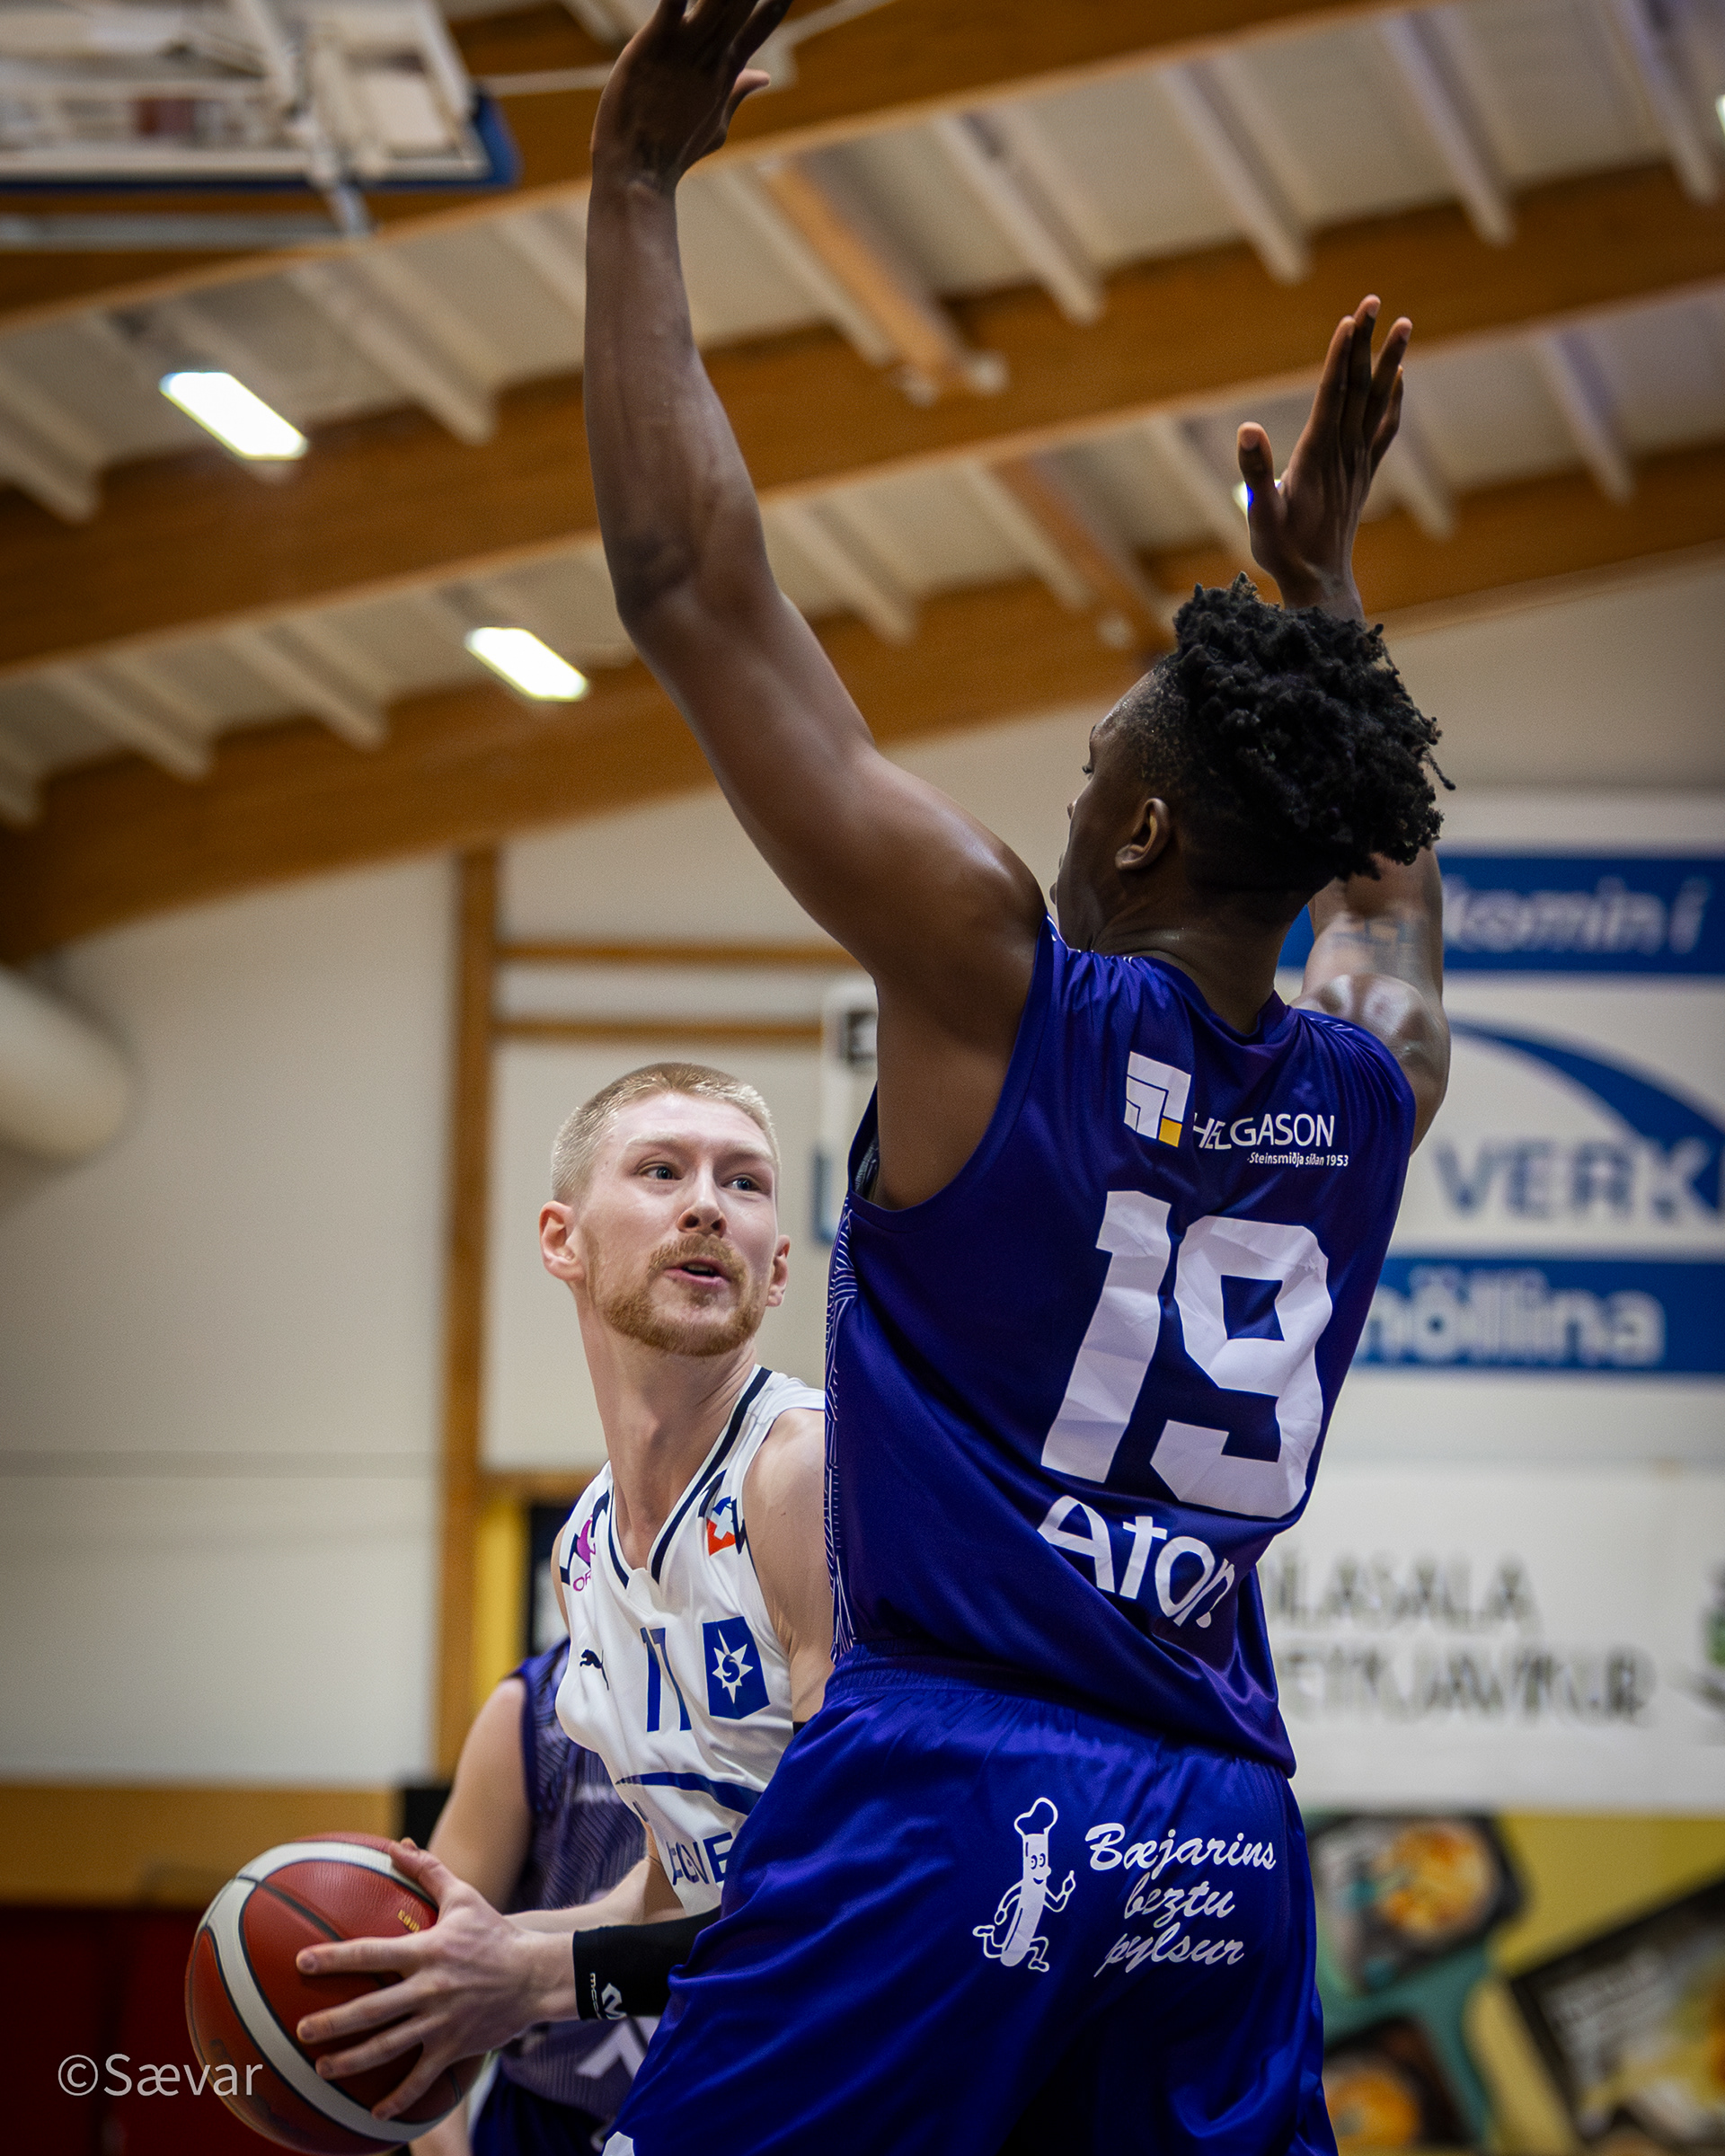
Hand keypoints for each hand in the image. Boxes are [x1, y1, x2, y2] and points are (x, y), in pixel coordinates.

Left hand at [292, 1843, 570, 2121]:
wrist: (534, 1974)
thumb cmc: (494, 1932)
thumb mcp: (463, 1896)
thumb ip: (428, 1872)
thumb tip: (397, 1845)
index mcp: (426, 1951)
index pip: (371, 1953)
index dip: (335, 1958)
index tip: (301, 1962)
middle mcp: (429, 1988)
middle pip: (371, 2010)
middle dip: (332, 2022)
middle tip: (301, 2030)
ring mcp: (440, 2021)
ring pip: (388, 2047)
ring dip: (351, 2062)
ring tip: (321, 2070)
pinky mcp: (453, 2047)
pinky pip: (421, 2078)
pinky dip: (399, 2099)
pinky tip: (375, 2114)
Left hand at [592, 0, 792, 189]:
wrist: (640, 171)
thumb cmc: (673, 152)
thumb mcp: (714, 123)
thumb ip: (736, 92)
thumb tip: (763, 76)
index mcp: (725, 72)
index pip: (757, 30)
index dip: (773, 7)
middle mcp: (710, 55)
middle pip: (737, 5)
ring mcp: (684, 47)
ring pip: (714, 0)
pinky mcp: (654, 41)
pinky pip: (671, 1)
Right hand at [1236, 296, 1410, 617]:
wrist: (1321, 583)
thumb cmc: (1284, 552)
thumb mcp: (1261, 515)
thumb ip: (1256, 473)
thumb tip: (1248, 430)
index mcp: (1318, 456)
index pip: (1332, 394)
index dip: (1341, 356)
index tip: (1351, 319)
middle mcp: (1344, 453)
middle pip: (1359, 387)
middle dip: (1366, 343)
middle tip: (1374, 301)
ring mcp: (1358, 463)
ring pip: (1377, 401)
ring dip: (1390, 361)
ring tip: (1404, 325)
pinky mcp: (1363, 474)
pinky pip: (1384, 428)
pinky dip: (1394, 400)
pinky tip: (1400, 380)